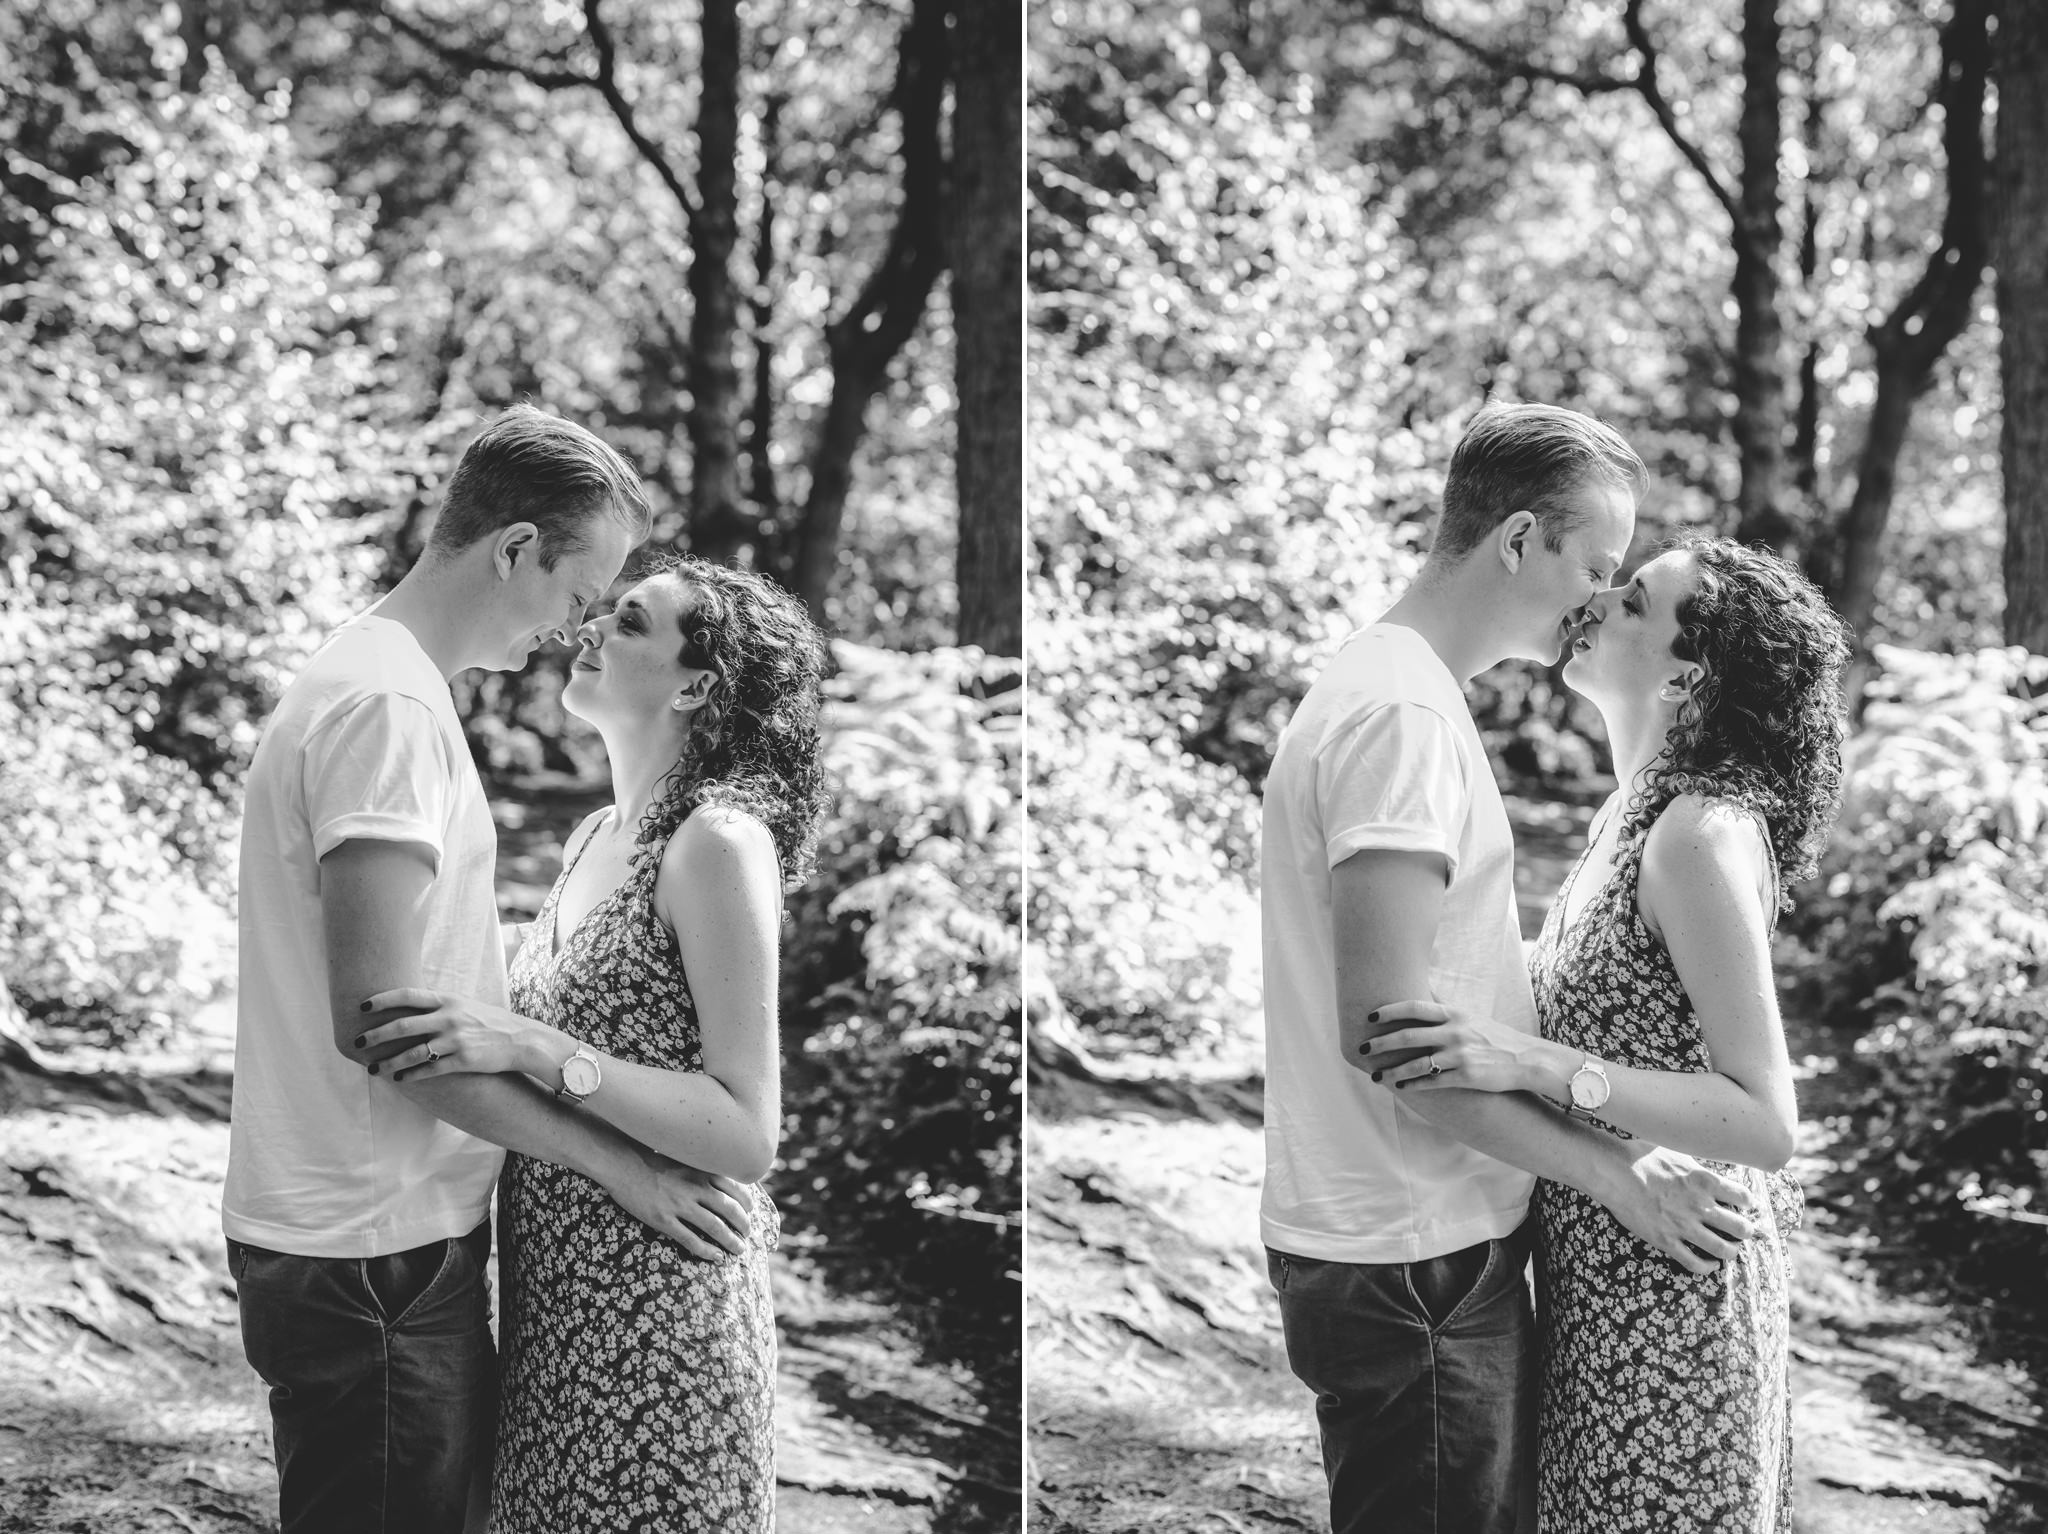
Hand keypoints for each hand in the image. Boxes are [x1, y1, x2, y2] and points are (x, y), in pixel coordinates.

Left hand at [355, 987, 545, 1082]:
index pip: (407, 996)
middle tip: (357, 1044)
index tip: (362, 1007)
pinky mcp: (464, 1061)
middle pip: (402, 1026)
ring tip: (372, 1070)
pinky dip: (411, 1076)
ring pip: (412, 1053)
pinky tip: (399, 1080)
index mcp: (447, 1000)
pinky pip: (430, 1070)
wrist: (520, 1039)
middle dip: (375, 1036)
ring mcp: (456, 1040)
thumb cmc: (488, 1021)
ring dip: (389, 1063)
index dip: (381, 1000)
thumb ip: (437, 1005)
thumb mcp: (463, 1004)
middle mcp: (449, 1018)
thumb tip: (406, 1004)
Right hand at [607, 1147, 752, 1259]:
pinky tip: (715, 1257)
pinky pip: (690, 1239)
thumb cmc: (653, 1159)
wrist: (623, 1163)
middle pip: (730, 1210)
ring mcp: (679, 1205)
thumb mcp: (684, 1158)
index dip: (747, 1204)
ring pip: (714, 1227)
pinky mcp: (664, 1220)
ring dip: (730, 1240)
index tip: (751, 1212)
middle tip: (748, 1234)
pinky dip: (706, 1250)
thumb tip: (723, 1180)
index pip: (735, 1189)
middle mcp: (695, 1188)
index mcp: (702, 1171)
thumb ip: (704, 1168)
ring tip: (738, 1249)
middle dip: (743, 1224)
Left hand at [1363, 1001, 1541, 1094]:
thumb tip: (1423, 995)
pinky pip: (1433, 1082)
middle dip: (1380, 1043)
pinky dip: (1413, 1086)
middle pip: (1408, 1035)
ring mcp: (1461, 1055)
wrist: (1527, 1060)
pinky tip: (1400, 1089)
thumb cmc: (1496, 1037)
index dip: (1389, 1011)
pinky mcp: (1467, 1077)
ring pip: (1416, 1064)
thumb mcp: (1472, 1016)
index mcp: (1455, 1013)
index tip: (1369, 1017)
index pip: (1414, 1007)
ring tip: (1375, 1077)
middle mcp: (1455, 1031)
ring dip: (1392, 1072)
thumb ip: (1446, 1011)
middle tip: (1361, 1049)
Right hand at [1603, 1142, 1759, 1274]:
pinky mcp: (1666, 1240)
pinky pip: (1694, 1263)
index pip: (1743, 1197)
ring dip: (1731, 1251)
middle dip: (1745, 1231)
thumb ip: (1695, 1164)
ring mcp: (1684, 1226)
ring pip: (1722, 1249)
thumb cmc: (1641, 1157)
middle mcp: (1700, 1206)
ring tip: (1730, 1250)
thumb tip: (1704, 1163)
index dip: (1748, 1203)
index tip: (1745, 1206)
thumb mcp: (1676, 1151)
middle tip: (1743, 1231)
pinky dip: (1707, 1267)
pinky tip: (1709, 1264)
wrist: (1615, 1172)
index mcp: (1705, 1181)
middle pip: (1740, 1227)